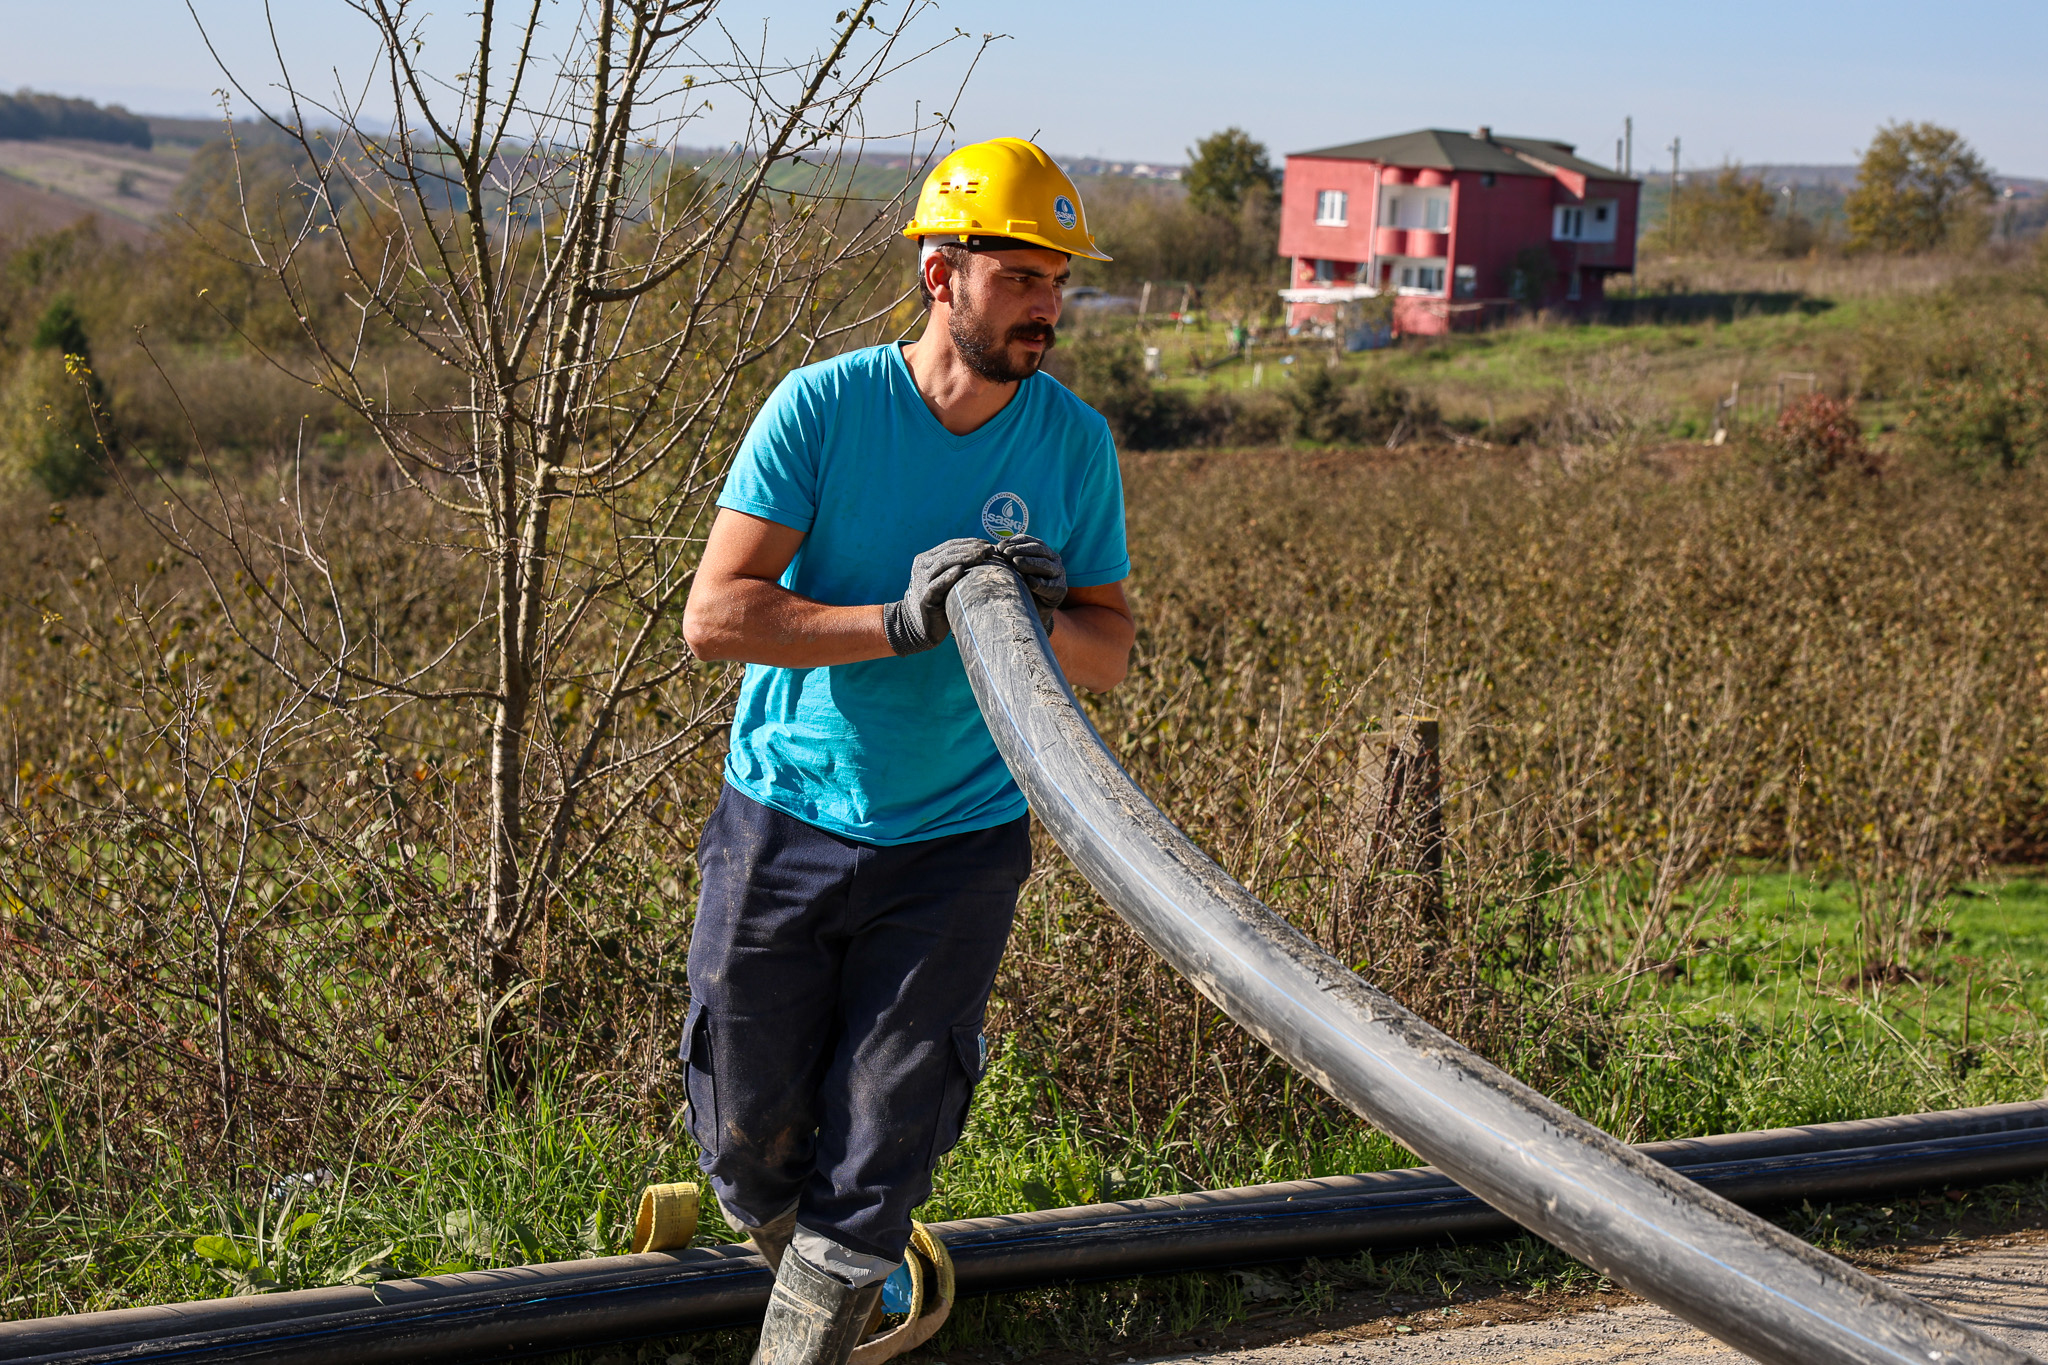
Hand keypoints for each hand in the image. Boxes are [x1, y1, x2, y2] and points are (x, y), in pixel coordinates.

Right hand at [882, 538, 997, 654]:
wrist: (923, 627)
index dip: (969, 542)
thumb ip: (959, 566)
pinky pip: (936, 585)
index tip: (987, 543)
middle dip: (970, 548)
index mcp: (927, 559)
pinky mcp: (926, 599)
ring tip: (981, 556)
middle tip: (989, 549)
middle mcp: (922, 567)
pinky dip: (948, 576)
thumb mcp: (949, 580)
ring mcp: (922, 582)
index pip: (950, 545)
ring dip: (964, 558)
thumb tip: (986, 554)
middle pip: (948, 552)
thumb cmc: (943, 601)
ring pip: (943, 564)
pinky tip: (960, 570)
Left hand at [992, 534, 1066, 630]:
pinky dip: (1038, 583)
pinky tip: (1029, 581)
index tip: (1000, 547)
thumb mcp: (1015, 569)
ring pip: (1045, 564)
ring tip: (1015, 563)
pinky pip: (1048, 585)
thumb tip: (994, 549)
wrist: (1032, 610)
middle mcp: (1053, 559)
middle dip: (1020, 550)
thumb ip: (1009, 557)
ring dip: (1029, 562)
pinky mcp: (1059, 590)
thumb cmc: (1022, 585)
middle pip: (1038, 549)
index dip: (1014, 541)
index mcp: (1042, 550)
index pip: (1029, 540)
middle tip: (1005, 554)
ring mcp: (1059, 573)